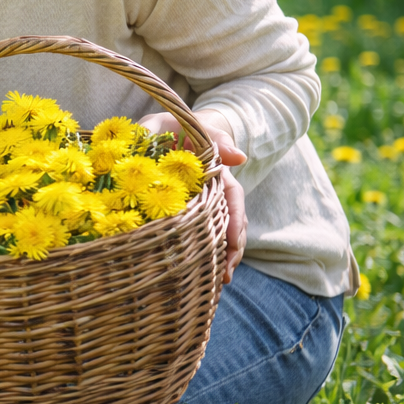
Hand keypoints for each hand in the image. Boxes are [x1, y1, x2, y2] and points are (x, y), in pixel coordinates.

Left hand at [137, 109, 246, 281]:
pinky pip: (201, 232)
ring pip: (219, 229)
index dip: (234, 220)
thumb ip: (211, 136)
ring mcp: (202, 200)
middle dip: (231, 247)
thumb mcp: (182, 122)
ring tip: (219, 281)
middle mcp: (212, 187)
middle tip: (225, 274)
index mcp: (214, 170)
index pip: (231, 197)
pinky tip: (203, 274)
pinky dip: (205, 252)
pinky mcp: (188, 210)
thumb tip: (240, 158)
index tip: (233, 241)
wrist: (163, 127)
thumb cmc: (171, 123)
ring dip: (221, 255)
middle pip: (231, 220)